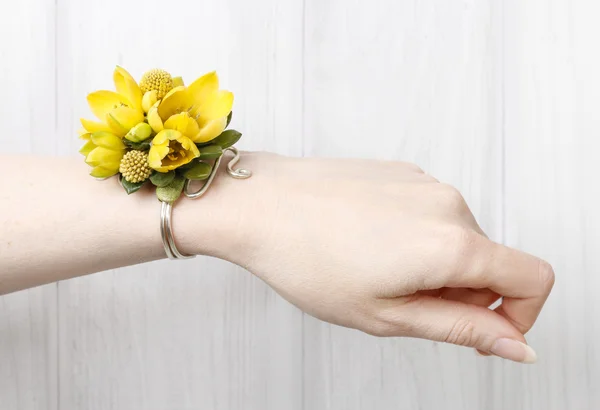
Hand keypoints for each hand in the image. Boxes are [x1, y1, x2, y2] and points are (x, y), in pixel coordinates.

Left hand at [211, 152, 553, 363]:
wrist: (258, 204)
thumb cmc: (306, 259)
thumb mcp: (387, 314)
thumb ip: (461, 328)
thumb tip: (514, 342)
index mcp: (452, 243)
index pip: (533, 278)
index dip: (520, 315)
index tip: (482, 330)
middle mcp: (448, 203)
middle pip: (491, 260)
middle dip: (462, 292)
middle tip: (401, 302)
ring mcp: (424, 182)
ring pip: (458, 237)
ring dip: (435, 265)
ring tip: (376, 271)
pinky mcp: (402, 172)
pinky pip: (430, 214)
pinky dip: (415, 238)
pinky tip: (368, 244)